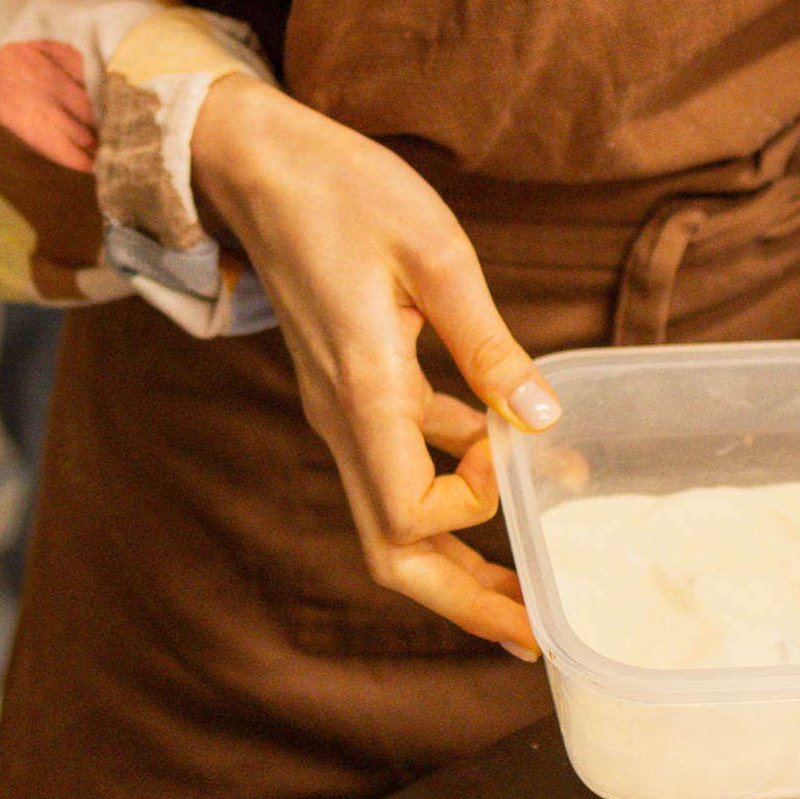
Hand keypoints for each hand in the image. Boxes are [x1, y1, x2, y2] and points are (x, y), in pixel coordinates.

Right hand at [189, 77, 560, 655]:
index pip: (406, 513)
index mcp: (362, 388)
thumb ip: (487, 342)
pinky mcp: (349, 389)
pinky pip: (396, 463)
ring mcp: (340, 409)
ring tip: (533, 587)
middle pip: (390, 552)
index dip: (471, 508)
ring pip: (391, 519)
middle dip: (463, 602)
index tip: (514, 451)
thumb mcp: (434, 249)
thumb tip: (545, 420)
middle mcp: (342, 417)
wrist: (254, 161)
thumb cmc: (341, 188)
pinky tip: (506, 463)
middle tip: (535, 637)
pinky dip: (449, 485)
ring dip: (461, 561)